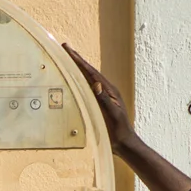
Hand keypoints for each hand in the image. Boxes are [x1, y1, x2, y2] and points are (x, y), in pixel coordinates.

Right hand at [63, 44, 138, 158]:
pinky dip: (79, 80)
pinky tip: (73, 80)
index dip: (79, 61)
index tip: (69, 50)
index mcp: (109, 90)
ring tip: (67, 59)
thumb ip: (104, 99)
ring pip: (87, 78)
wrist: (124, 142)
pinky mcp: (99, 102)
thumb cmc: (119, 130)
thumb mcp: (112, 114)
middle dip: (77, 59)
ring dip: (77, 68)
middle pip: (89, 71)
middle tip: (65, 47)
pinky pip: (86, 88)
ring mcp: (102, 96)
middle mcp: (105, 90)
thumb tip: (96, 84)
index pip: (91, 72)